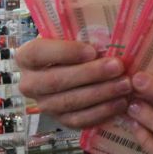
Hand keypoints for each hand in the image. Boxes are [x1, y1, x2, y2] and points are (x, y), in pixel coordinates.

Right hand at [16, 39, 131, 128]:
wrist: (77, 71)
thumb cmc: (77, 47)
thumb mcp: (74, 34)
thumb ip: (83, 32)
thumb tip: (106, 33)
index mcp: (27, 57)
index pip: (38, 53)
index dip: (65, 52)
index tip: (92, 50)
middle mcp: (30, 83)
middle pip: (56, 81)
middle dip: (90, 74)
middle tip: (118, 66)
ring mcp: (44, 105)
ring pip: (70, 102)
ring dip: (101, 93)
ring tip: (125, 84)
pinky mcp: (60, 120)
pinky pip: (79, 120)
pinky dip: (102, 112)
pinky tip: (121, 102)